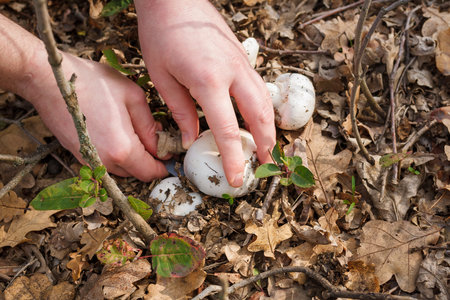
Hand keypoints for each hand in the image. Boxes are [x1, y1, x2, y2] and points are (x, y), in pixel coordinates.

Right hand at [25, 51, 167, 180]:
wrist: (47, 80)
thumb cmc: (91, 83)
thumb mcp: (132, 96)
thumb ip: (150, 125)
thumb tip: (161, 143)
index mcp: (122, 150)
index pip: (151, 172)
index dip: (165, 165)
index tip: (172, 153)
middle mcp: (105, 162)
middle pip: (137, 173)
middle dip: (151, 161)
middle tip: (159, 140)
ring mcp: (89, 160)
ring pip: (121, 170)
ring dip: (134, 158)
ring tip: (138, 133)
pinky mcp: (79, 155)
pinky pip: (106, 162)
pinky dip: (118, 154)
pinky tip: (120, 133)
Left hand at [135, 0, 275, 186]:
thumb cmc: (161, 34)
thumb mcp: (162, 77)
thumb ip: (180, 112)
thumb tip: (191, 140)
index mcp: (209, 81)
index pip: (227, 130)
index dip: (234, 158)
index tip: (237, 179)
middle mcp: (232, 72)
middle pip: (259, 116)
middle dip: (265, 144)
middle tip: (265, 165)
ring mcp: (241, 63)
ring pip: (265, 100)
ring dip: (268, 126)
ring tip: (266, 147)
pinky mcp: (242, 56)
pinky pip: (259, 86)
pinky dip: (263, 107)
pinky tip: (258, 117)